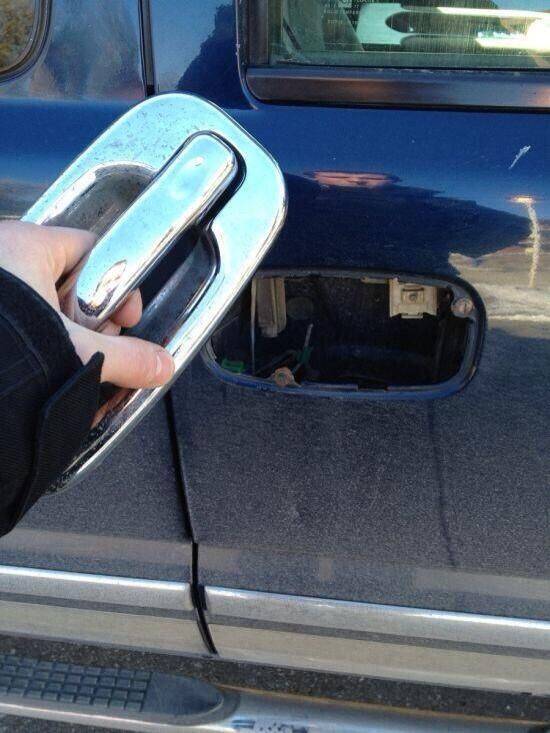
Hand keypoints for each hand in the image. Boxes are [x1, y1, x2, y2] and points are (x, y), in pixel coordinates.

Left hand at [0, 220, 174, 388]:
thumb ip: (126, 358)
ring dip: (62, 340)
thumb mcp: (77, 352)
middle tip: (95, 349)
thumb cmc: (1, 348)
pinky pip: (17, 325)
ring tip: (65, 368)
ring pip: (41, 309)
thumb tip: (159, 365)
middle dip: (89, 322)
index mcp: (25, 246)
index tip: (127, 319)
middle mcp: (1, 258)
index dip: (119, 285)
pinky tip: (39, 375)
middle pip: (69, 282)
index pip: (92, 249)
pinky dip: (33, 348)